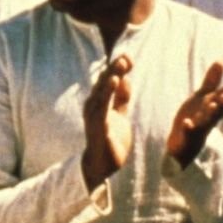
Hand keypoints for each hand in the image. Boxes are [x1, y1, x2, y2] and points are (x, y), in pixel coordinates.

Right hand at [82, 55, 133, 187]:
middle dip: (114, 68)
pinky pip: (102, 105)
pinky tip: (114, 82)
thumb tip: (125, 79)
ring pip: (102, 91)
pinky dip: (107, 92)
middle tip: (124, 56)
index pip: (109, 80)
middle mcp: (93, 105)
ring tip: (120, 65)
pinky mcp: (96, 124)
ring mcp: (93, 114)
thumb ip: (121, 99)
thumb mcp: (120, 115)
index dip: (117, 68)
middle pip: (104, 82)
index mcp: (100, 102)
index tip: (128, 57)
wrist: (104, 165)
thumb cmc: (110, 140)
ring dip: (111, 76)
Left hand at [165, 62, 222, 167]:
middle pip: (218, 112)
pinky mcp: (187, 139)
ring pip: (206, 123)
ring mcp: (198, 131)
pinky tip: (187, 123)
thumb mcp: (202, 98)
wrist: (181, 147)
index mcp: (212, 109)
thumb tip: (220, 61)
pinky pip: (189, 134)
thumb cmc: (194, 119)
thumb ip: (211, 82)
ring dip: (209, 115)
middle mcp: (208, 120)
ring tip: (211, 105)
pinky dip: (189, 129)